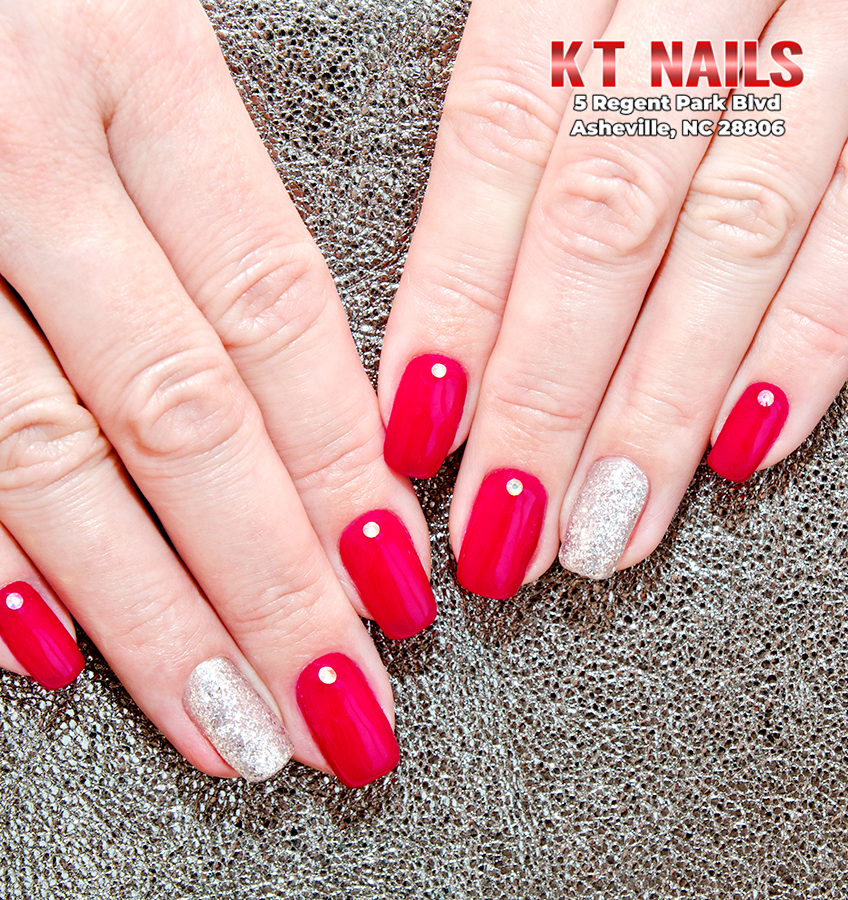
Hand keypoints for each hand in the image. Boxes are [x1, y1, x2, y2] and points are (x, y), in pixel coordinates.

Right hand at [0, 0, 435, 786]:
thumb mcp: (130, 34)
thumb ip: (217, 202)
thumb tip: (331, 413)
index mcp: (134, 60)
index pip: (277, 315)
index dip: (342, 467)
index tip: (396, 591)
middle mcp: (15, 138)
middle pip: (182, 413)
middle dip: (269, 583)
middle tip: (340, 709)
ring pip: (49, 455)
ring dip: (148, 614)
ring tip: (231, 722)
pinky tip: (52, 653)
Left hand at [379, 0, 847, 592]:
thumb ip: (526, 117)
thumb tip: (444, 324)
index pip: (498, 137)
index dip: (454, 295)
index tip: (418, 430)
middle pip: (603, 217)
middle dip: (546, 393)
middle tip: (505, 530)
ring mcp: (832, 37)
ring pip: (731, 242)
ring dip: (659, 407)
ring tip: (604, 529)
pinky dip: (809, 343)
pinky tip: (741, 448)